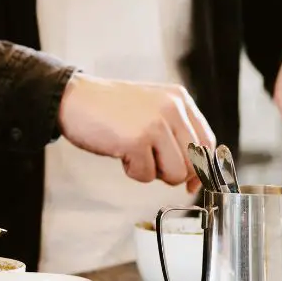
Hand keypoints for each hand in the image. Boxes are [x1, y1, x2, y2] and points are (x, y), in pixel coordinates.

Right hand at [58, 74, 214, 190]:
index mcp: (179, 99)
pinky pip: (147, 176)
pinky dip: (132, 171)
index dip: (201, 168)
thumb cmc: (110, 109)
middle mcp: (173, 108)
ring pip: (175, 173)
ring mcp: (156, 123)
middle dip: (172, 172)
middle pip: (194, 163)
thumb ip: (176, 132)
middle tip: (149, 161)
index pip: (207, 142)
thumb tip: (195, 176)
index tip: (191, 182)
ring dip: (152, 172)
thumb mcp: (152, 109)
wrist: (74, 98)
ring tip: (133, 152)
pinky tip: (120, 151)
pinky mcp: (137, 140)